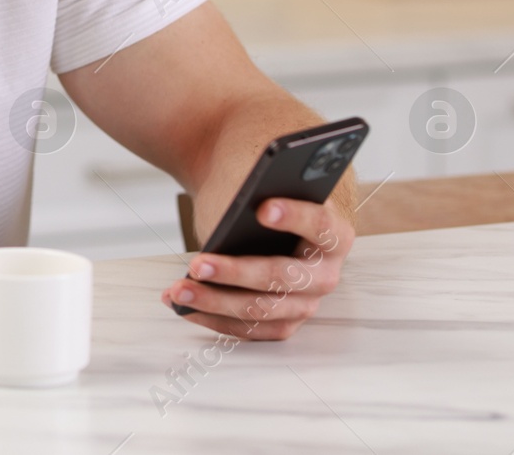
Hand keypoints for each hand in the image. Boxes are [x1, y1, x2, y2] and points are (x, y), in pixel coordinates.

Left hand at [160, 197, 354, 340]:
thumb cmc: (260, 197)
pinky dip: (213, 319)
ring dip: (215, 301)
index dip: (295, 217)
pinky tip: (182, 305)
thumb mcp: (263, 185)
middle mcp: (325, 274)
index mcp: (333, 234)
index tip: (262, 208)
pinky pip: (248, 329)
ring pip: (262, 309)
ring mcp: (304, 303)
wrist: (250, 213)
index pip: (322, 225)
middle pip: (284, 277)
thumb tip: (234, 202)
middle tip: (198, 263)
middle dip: (236, 272)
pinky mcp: (281, 322)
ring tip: (179, 290)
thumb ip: (259, 188)